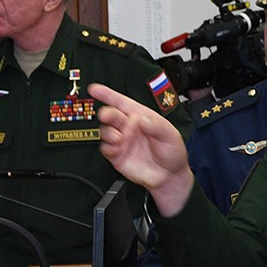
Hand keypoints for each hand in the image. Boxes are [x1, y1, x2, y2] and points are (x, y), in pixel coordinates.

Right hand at [90, 82, 195, 215]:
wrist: (170, 176)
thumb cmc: (173, 152)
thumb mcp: (170, 135)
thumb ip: (157, 126)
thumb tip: (141, 119)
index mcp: (141, 117)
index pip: (122, 102)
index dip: (108, 95)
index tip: (94, 89)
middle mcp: (129, 127)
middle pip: (111, 115)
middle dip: (107, 113)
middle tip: (106, 115)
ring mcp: (123, 141)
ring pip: (106, 131)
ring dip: (109, 133)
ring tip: (120, 138)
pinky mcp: (117, 155)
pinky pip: (105, 148)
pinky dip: (108, 147)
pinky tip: (118, 149)